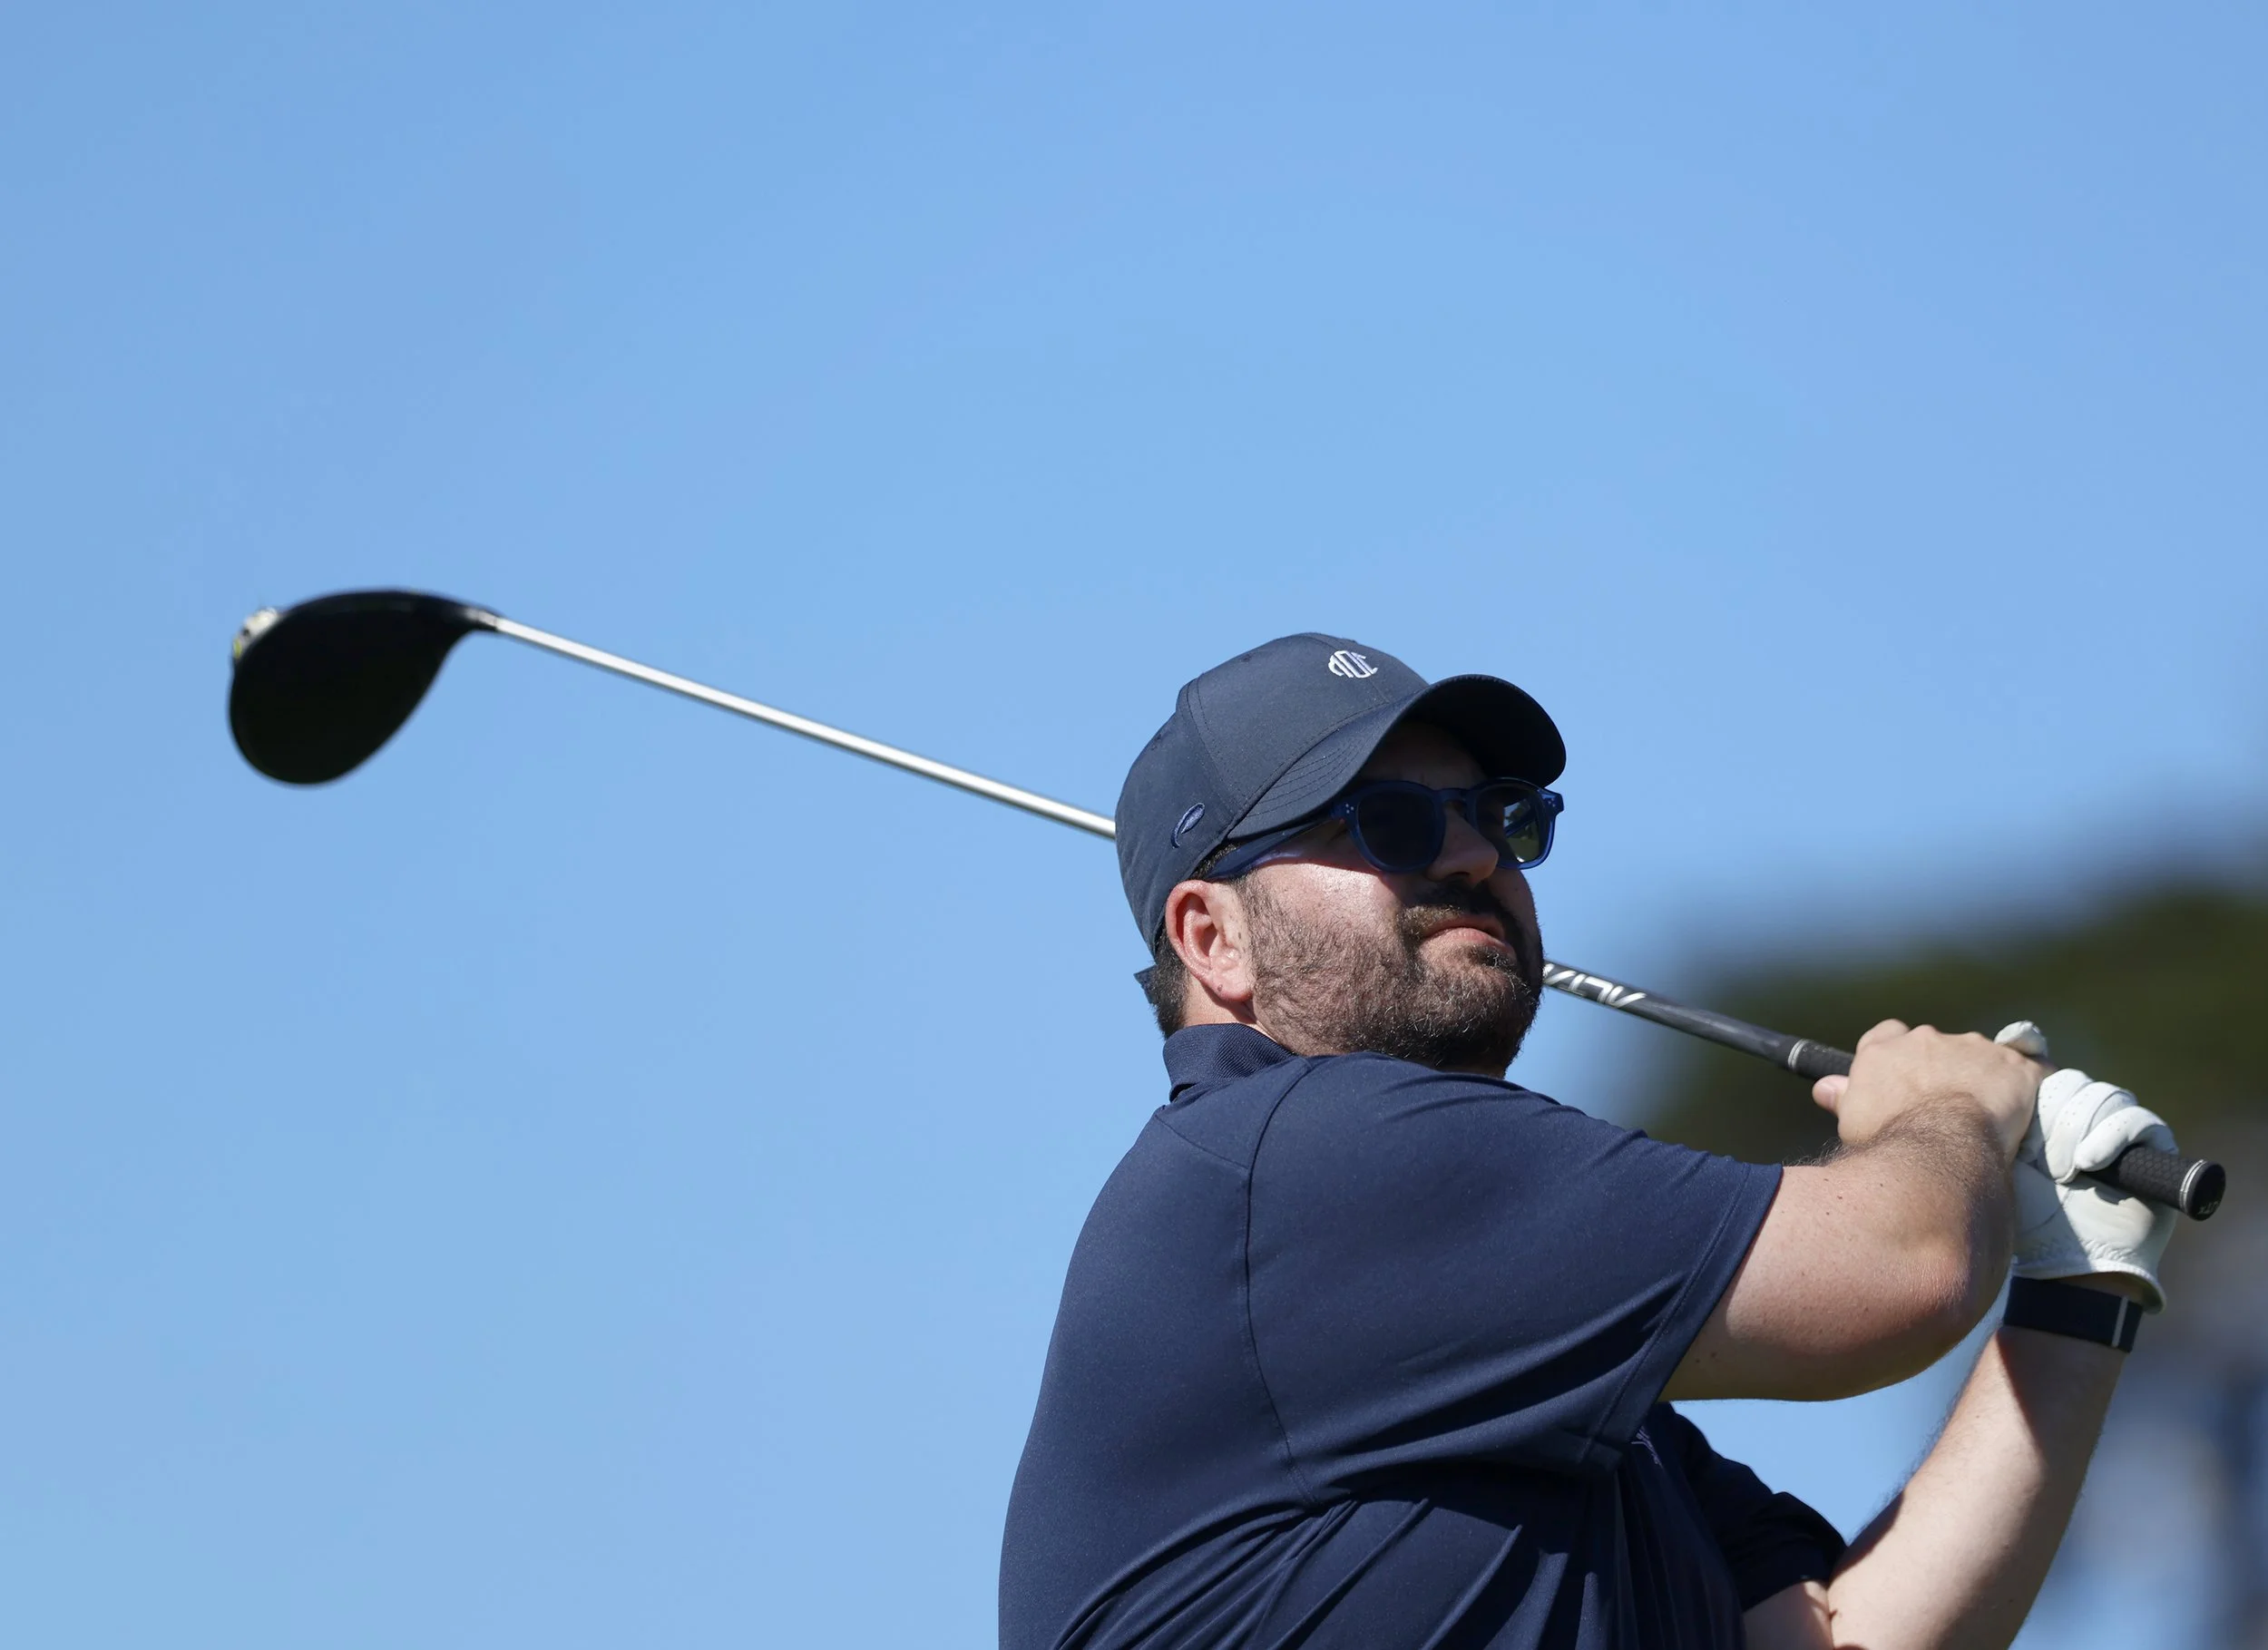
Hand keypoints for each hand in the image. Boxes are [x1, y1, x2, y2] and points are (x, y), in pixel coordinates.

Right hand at [1813, 1019, 2041, 1162]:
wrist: (1939, 1152)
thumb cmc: (1887, 1141)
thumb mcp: (1853, 1121)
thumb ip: (1843, 1097)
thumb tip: (1824, 1087)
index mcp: (1885, 1049)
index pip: (1888, 1035)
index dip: (1898, 1055)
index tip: (1904, 1077)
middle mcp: (1927, 1039)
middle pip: (1937, 1045)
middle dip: (1944, 1068)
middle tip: (1947, 1105)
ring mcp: (1974, 1048)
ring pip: (1983, 1056)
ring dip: (1985, 1077)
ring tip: (1990, 1115)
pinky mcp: (2015, 1067)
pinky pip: (2033, 1068)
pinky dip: (2033, 1084)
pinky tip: (2033, 1106)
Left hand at [2002, 1022, 2176, 1311]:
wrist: (2056, 1269)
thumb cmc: (2016, 1219)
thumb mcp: (1991, 1160)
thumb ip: (1982, 1119)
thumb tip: (1958, 1065)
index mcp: (2038, 1115)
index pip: (2042, 1064)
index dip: (2031, 1047)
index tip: (2017, 1039)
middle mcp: (2078, 1119)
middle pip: (2071, 1080)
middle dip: (2055, 1106)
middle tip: (2033, 1143)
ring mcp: (2116, 1135)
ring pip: (2107, 1097)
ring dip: (2081, 1127)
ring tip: (2062, 1166)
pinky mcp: (2152, 1155)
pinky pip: (2143, 1126)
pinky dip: (2114, 1137)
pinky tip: (2087, 1161)